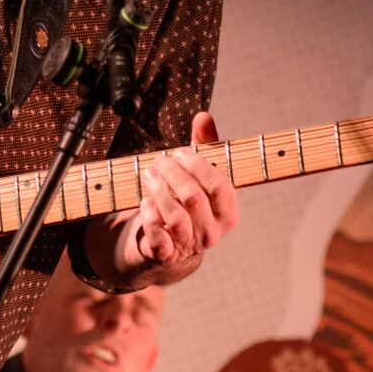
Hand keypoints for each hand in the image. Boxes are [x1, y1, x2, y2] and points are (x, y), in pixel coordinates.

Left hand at [124, 111, 238, 280]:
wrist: (165, 246)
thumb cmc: (184, 203)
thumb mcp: (196, 175)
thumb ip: (204, 146)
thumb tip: (203, 116)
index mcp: (227, 213)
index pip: (219, 186)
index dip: (197, 165)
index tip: (179, 152)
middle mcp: (212, 233)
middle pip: (194, 198)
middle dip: (173, 174)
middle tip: (158, 162)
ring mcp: (189, 246)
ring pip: (176, 217)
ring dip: (159, 191)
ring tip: (148, 175)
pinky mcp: (165, 255)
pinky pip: (158, 238)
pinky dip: (150, 217)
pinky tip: (145, 202)